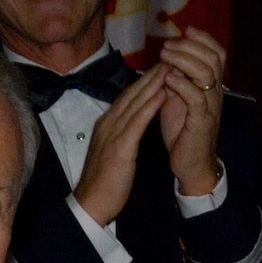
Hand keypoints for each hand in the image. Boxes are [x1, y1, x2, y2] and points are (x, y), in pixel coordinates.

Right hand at [74, 64, 168, 225]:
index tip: (160, 69)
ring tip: (170, 67)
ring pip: (135, 102)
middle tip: (169, 57)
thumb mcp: (112, 153)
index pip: (127, 98)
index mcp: (106, 125)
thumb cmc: (103, 183)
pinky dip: (150, 105)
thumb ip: (120, 136)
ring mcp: (112, 134)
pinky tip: (163, 93)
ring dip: (153, 83)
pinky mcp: (120, 148)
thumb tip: (130, 126)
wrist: (91, 204)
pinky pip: (137, 121)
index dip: (144, 82)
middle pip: (131, 93)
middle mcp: (108, 124)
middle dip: (151, 75)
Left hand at [156, 27, 227, 197]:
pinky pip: (197, 98)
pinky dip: (182, 85)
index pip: (217, 53)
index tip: (185, 29)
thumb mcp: (178, 99)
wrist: (191, 165)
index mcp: (211, 86)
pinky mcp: (202, 123)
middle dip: (190, 46)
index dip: (204, 38)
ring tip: (165, 56)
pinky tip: (168, 78)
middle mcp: (216, 94)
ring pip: (207, 74)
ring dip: (184, 61)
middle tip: (167, 45)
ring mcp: (211, 107)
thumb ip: (176, 78)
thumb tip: (167, 57)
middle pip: (213, 58)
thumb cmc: (183, 132)